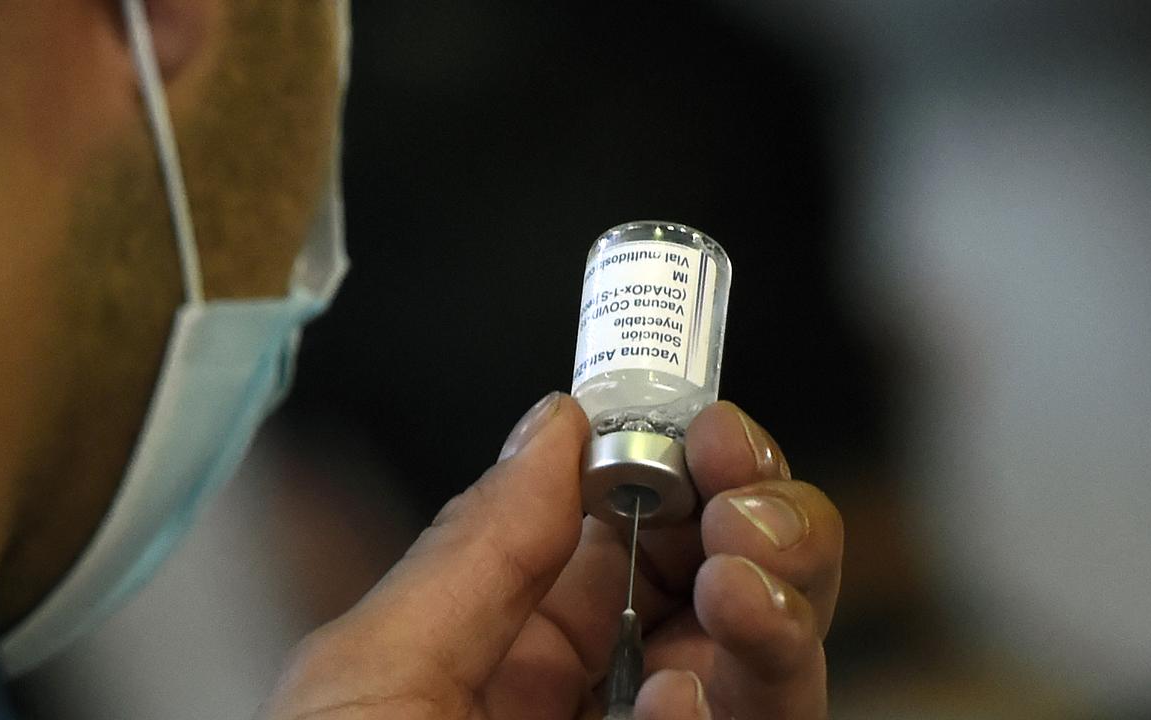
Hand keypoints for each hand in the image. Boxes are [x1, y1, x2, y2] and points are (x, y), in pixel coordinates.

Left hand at [259, 393, 842, 718]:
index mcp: (509, 658)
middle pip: (722, 592)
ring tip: (743, 576)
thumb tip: (555, 421)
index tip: (705, 428)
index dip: (676, 470)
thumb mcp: (373, 680)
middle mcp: (597, 712)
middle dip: (752, 522)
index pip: (626, 541)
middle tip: (743, 492)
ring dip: (777, 604)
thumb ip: (479, 549)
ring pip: (766, 673)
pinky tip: (694, 694)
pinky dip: (745, 707)